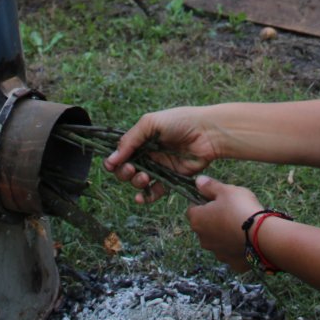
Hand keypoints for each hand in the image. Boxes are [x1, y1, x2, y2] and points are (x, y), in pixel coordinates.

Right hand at [104, 107, 221, 203]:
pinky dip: (147, 196)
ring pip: (139, 181)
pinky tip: (141, 198)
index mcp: (141, 139)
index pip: (121, 152)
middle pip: (126, 169)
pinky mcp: (171, 177)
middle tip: (131, 169)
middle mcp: (148, 153)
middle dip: (124, 172)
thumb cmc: (180, 121)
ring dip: (136, 182)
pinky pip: (155, 191)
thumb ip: (130, 140)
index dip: (113, 160)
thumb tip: (111, 159)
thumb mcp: (151, 123)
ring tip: (144, 177)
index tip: (111, 165)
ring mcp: (159, 166)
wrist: (208, 132)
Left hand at [187, 176, 265, 272]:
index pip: (192, 209)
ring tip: (241, 225)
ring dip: (224, 234)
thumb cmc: (240, 208)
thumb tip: (198, 181)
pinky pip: (232, 253)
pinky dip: (237, 248)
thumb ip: (210, 186)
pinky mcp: (232, 263)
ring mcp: (218, 253)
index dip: (202, 202)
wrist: (262, 235)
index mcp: (197, 220)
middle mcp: (203, 239)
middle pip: (204, 226)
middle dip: (213, 219)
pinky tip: (247, 240)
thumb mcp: (225, 190)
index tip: (215, 198)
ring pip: (218, 241)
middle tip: (230, 210)